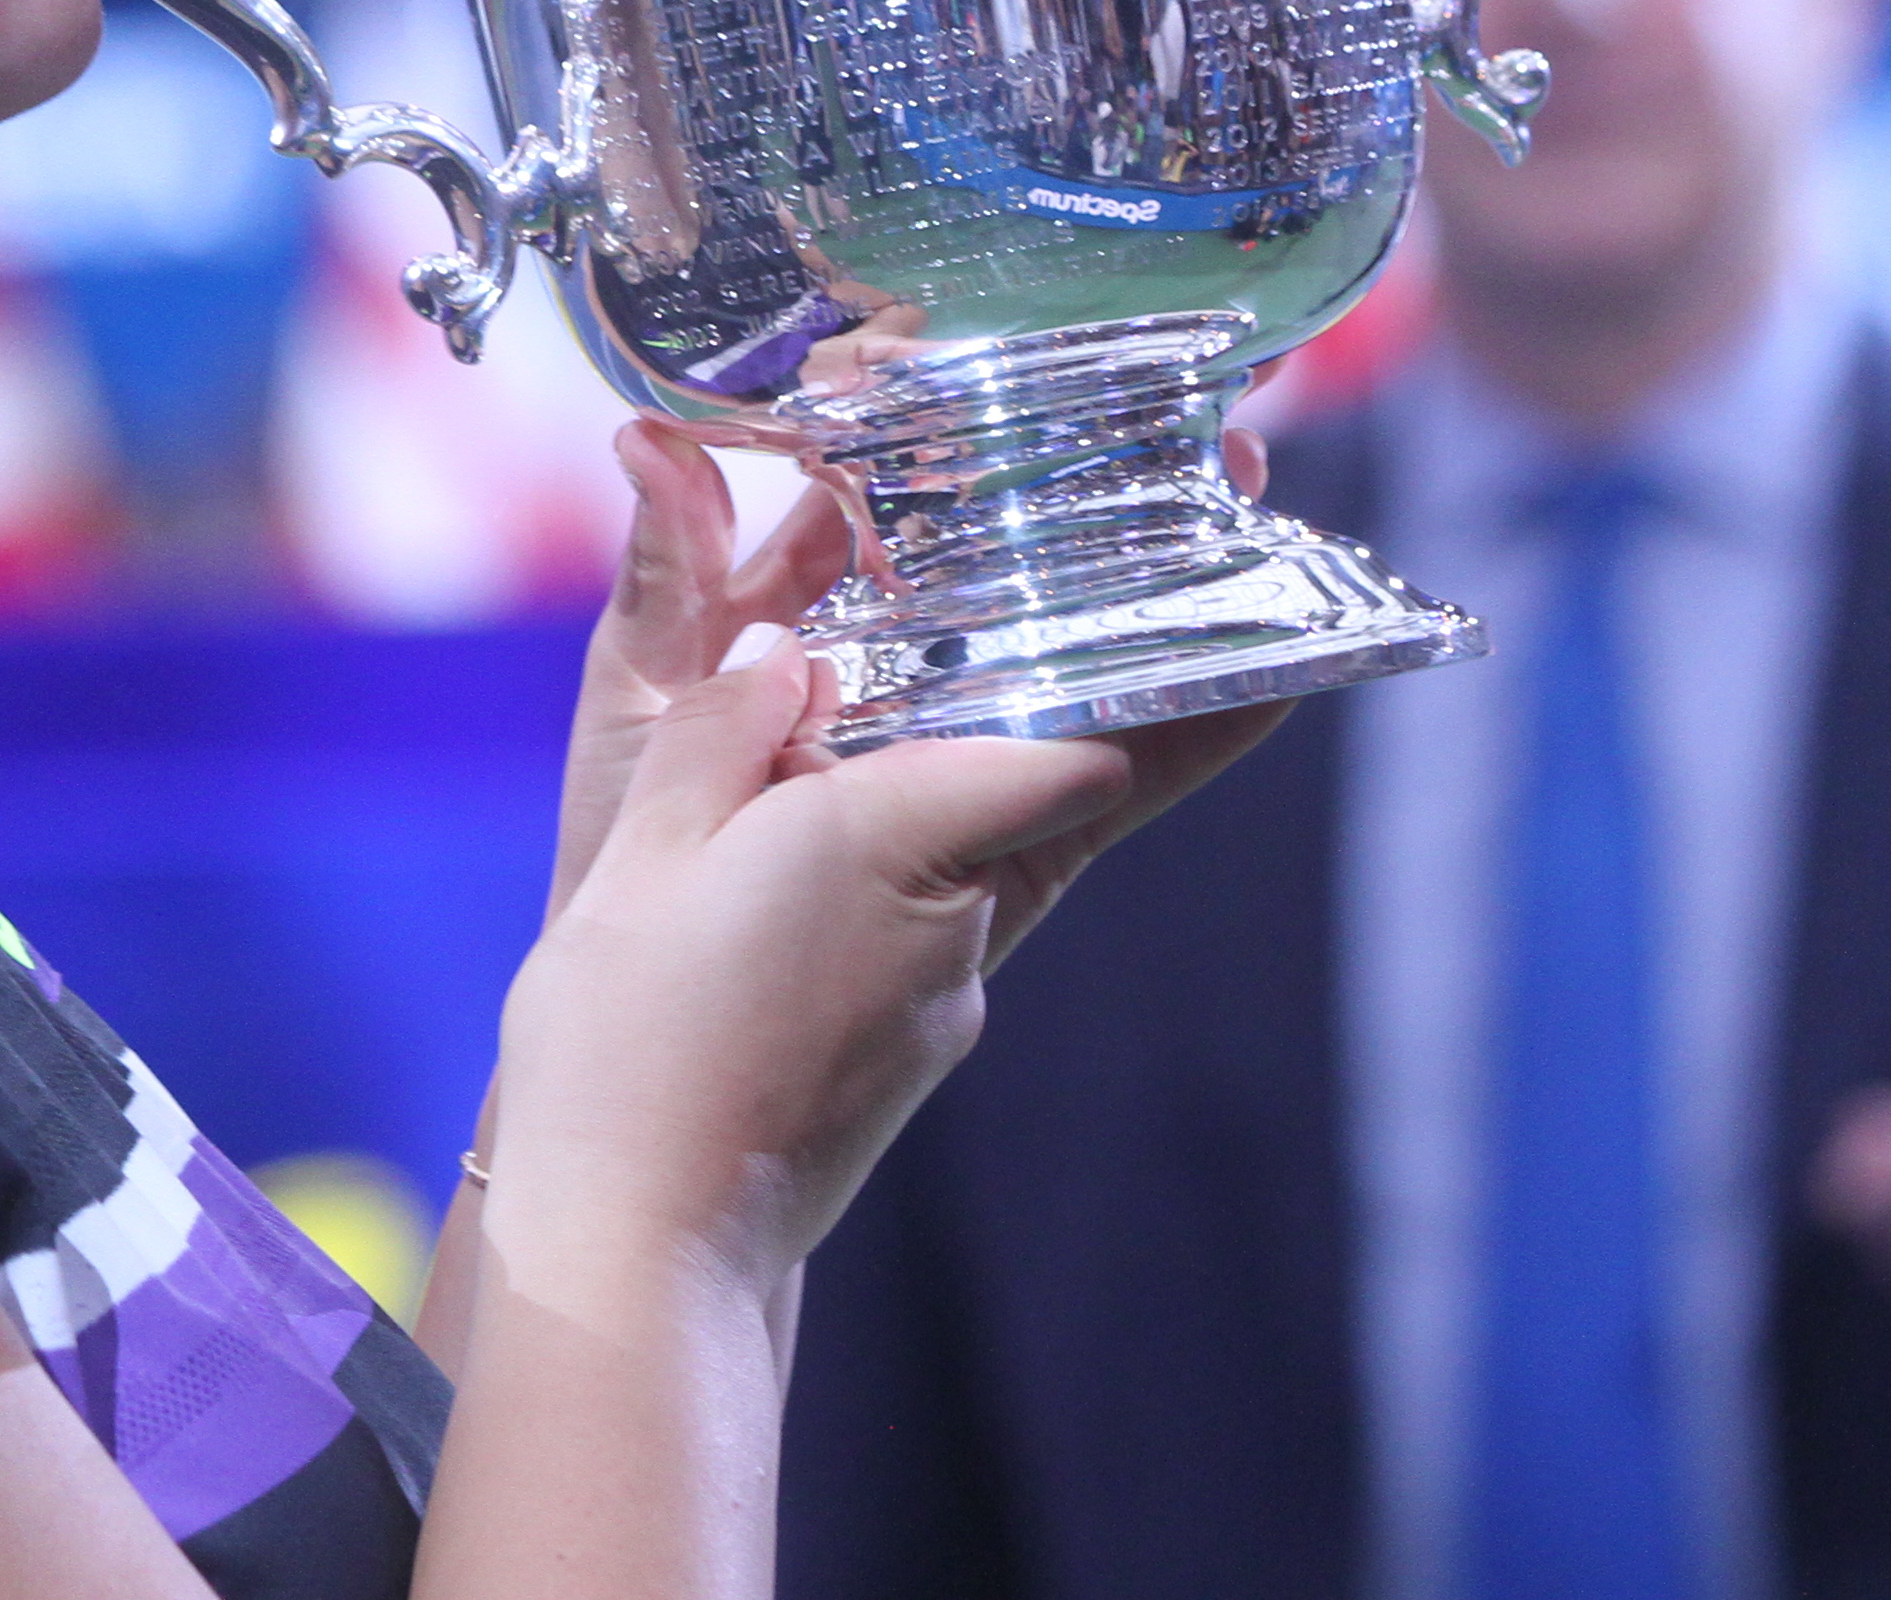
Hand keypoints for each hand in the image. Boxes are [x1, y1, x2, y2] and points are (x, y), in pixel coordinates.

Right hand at [491, 492, 1285, 1286]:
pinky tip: (787, 887)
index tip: (1260, 656)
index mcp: (898, 836)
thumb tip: (781, 650)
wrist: (638, 1256)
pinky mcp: (908, 1062)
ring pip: (977, 867)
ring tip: (823, 755)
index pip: (1089, 754)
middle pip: (1044, 798)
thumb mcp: (641, 852)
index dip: (1166, 697)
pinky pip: (925, 936)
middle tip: (1096, 635)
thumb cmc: (629, 1046)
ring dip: (937, 807)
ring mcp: (942, 1005)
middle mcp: (954, 921)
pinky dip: (889, 888)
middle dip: (1055, 723)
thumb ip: (720, 734)